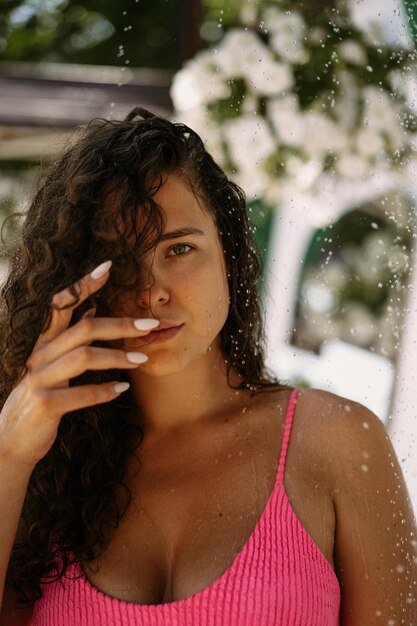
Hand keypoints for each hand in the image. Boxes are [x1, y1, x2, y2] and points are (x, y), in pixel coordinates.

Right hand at [0, 260, 157, 468]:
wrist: (10, 442)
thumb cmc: (39, 400)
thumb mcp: (50, 365)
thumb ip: (67, 339)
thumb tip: (92, 309)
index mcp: (43, 343)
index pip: (61, 305)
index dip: (83, 285)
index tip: (108, 267)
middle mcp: (39, 356)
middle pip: (84, 328)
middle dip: (120, 324)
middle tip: (151, 324)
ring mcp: (39, 379)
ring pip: (84, 357)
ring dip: (118, 357)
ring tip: (142, 359)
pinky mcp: (44, 404)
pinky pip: (81, 394)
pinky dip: (104, 390)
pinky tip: (121, 389)